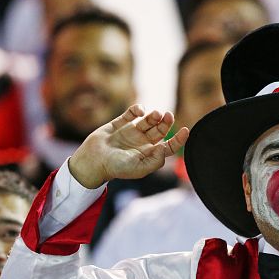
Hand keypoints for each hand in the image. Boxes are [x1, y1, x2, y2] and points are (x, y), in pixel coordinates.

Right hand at [68, 104, 188, 187]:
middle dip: (166, 122)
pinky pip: (132, 113)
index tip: (185, 130)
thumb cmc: (116, 167)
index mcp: (149, 154)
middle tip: (167, 115)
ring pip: (148, 121)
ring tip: (154, 114)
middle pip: (160, 130)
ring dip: (154, 116)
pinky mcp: (120, 124)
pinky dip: (137, 110)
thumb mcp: (138, 168)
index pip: (169, 146)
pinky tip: (139, 111)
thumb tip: (164, 148)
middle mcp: (143, 143)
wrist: (93, 160)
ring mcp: (131, 132)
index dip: (179, 139)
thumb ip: (155, 161)